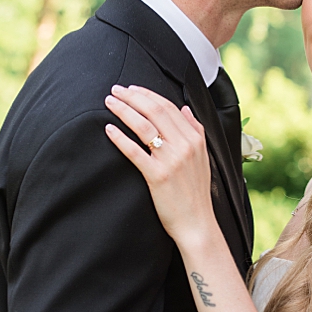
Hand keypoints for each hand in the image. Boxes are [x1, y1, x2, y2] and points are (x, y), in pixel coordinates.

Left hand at [103, 86, 215, 246]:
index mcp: (195, 138)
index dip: (147, 94)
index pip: (168, 107)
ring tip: (109, 103)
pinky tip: (108, 129)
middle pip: (155, 111)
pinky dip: (120, 138)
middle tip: (115, 90)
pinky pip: (135, 151)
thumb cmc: (195, 191)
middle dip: (132, 97)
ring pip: (144, 126)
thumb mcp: (203, 157)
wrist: (197, 223)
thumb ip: (195, 130)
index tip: (131, 88)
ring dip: (124, 110)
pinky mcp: (158, 176)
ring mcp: (172, 160)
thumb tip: (185, 108)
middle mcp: (185, 145)